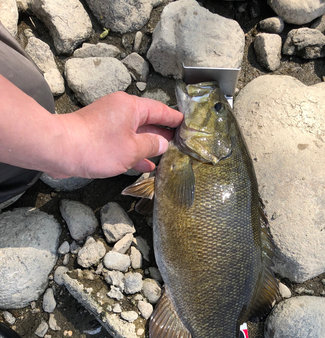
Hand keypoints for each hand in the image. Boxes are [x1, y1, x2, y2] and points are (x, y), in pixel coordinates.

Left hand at [55, 92, 182, 178]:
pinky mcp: (100, 135)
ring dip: (149, 145)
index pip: (160, 110)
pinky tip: (145, 165)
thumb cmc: (97, 147)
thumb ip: (151, 146)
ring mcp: (109, 123)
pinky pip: (124, 141)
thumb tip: (163, 143)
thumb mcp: (132, 149)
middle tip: (180, 141)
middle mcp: (120, 111)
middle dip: (163, 132)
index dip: (174, 118)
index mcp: (131, 107)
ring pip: (136, 133)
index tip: (186, 123)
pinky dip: (134, 151)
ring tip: (166, 155)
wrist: (61, 150)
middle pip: (148, 120)